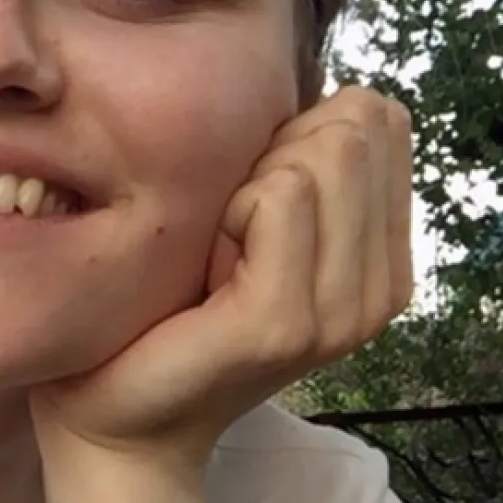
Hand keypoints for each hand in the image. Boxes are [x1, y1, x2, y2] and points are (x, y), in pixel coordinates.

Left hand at [30, 86, 415, 477]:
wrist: (120, 411)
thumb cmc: (172, 303)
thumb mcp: (249, 223)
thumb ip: (298, 164)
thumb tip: (324, 90)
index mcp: (382, 259)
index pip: (381, 121)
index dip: (303, 127)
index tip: (251, 192)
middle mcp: (380, 288)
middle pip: (353, 130)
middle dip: (273, 151)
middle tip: (226, 226)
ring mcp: (339, 312)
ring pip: (314, 160)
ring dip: (242, 185)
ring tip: (213, 251)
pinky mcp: (284, 321)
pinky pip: (277, 198)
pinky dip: (226, 212)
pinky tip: (203, 268)